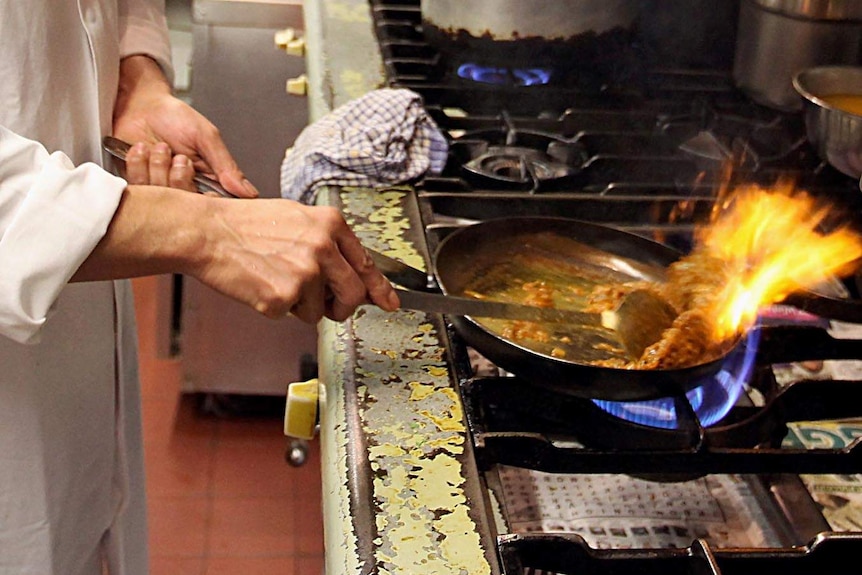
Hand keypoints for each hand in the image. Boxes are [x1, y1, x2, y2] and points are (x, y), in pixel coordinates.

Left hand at [112, 55, 257, 197]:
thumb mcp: (206, 137)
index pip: (214, 204)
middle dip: (180, 175)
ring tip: (160, 147)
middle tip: (180, 157)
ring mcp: (159, 188)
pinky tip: (141, 148)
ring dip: (159, 165)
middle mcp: (183, 188)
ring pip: (160, 194)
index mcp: (207, 181)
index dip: (208, 198)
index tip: (204, 186)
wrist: (140, 103)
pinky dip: (139, 163)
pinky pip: (137, 186)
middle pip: (185, 203)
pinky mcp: (137, 184)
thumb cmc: (174, 117)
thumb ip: (226, 165)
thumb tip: (249, 192)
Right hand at [194, 199, 400, 321]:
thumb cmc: (245, 225)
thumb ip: (328, 242)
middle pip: (354, 295)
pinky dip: (277, 308)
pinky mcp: (284, 296)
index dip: (380, 288)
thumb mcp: (296, 218)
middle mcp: (323, 247)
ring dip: (301, 306)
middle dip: (342, 307)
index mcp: (329, 225)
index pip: (366, 264)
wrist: (207, 232)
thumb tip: (351, 272)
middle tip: (327, 307)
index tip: (390, 302)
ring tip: (275, 279)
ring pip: (320, 311)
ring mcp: (305, 273)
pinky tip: (261, 285)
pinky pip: (292, 316)